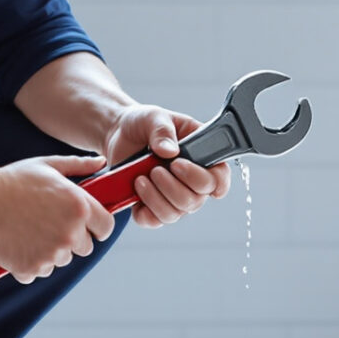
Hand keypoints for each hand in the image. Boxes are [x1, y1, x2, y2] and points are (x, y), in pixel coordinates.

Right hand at [0, 155, 118, 283]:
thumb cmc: (13, 180)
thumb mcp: (48, 166)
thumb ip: (78, 166)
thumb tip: (100, 163)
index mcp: (79, 208)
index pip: (106, 228)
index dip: (98, 227)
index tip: (88, 226)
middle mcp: (70, 233)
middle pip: (85, 248)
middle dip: (71, 240)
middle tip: (49, 225)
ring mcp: (51, 254)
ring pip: (61, 261)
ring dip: (50, 252)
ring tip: (30, 232)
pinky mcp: (32, 268)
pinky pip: (39, 272)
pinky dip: (29, 263)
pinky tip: (18, 244)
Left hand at [103, 104, 233, 228]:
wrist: (118, 133)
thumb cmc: (144, 123)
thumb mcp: (154, 117)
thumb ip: (163, 130)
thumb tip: (170, 152)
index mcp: (202, 157)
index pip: (219, 180)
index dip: (210, 182)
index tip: (180, 165)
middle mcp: (192, 182)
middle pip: (196, 201)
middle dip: (173, 187)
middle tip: (156, 169)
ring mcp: (172, 197)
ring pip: (175, 214)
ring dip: (156, 197)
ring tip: (141, 177)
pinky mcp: (151, 207)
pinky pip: (154, 220)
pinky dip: (144, 209)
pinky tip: (136, 189)